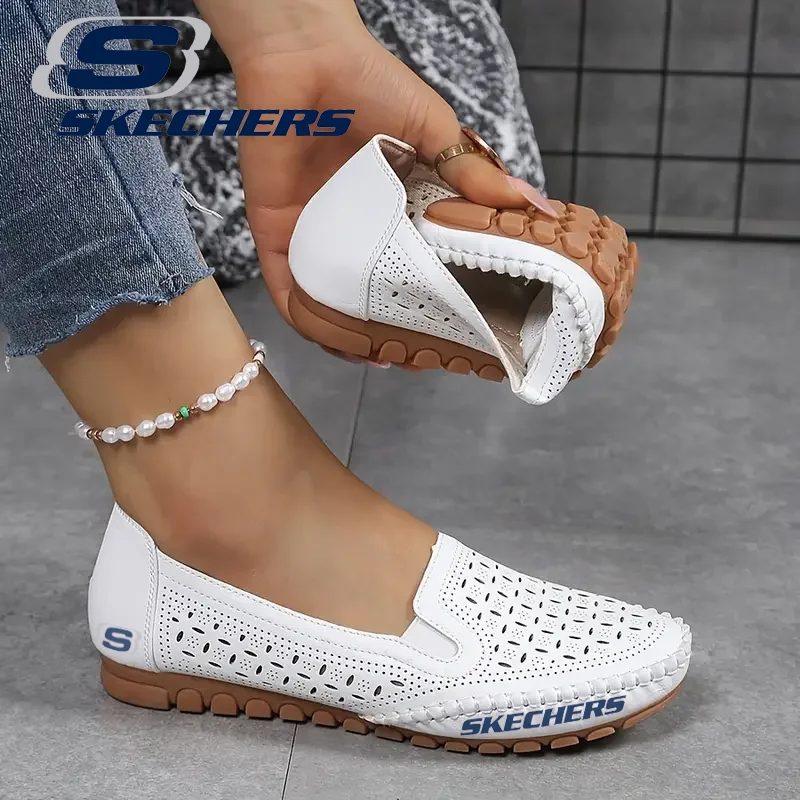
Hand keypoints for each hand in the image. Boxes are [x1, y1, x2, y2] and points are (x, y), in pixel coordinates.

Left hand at [197, 0, 553, 362]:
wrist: (306, 54)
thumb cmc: (371, 82)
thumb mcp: (436, 132)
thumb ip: (476, 174)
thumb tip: (537, 208)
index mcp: (392, 210)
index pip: (412, 270)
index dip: (431, 303)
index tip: (454, 331)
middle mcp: (353, 229)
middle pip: (370, 295)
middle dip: (392, 331)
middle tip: (418, 354)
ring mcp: (314, 234)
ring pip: (329, 303)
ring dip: (350, 337)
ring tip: (381, 358)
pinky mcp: (276, 232)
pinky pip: (286, 288)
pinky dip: (305, 319)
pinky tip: (333, 342)